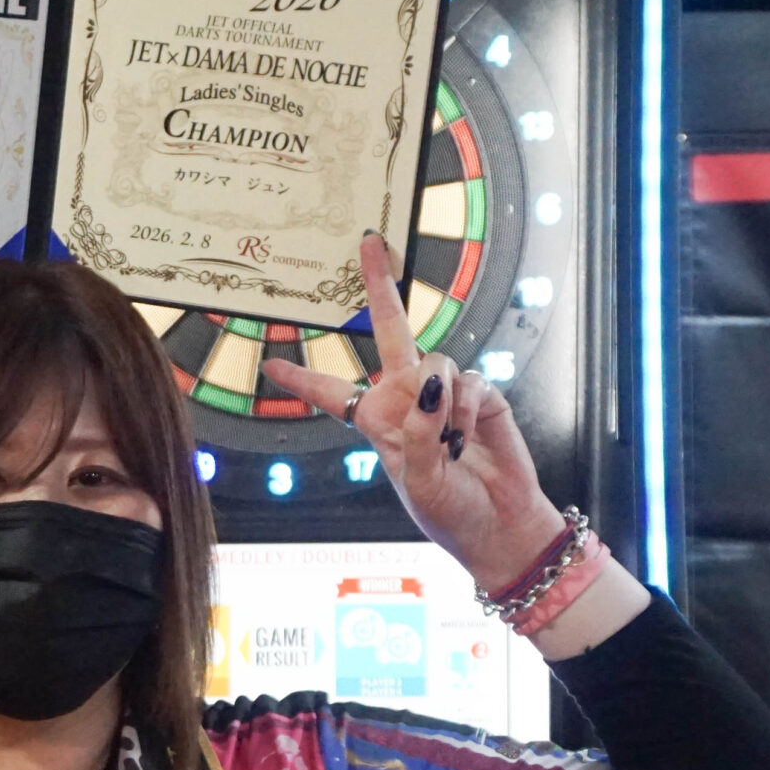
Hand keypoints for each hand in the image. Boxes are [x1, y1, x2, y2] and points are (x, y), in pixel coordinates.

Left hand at [262, 232, 567, 592]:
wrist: (499, 527)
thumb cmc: (450, 513)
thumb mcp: (419, 482)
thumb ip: (418, 432)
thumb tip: (429, 381)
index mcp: (377, 422)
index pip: (332, 394)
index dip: (301, 378)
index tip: (269, 364)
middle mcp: (406, 398)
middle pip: (390, 332)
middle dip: (380, 286)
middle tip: (371, 242)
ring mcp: (444, 393)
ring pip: (436, 361)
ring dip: (443, 404)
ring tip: (451, 445)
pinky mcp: (481, 395)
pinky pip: (470, 381)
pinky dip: (468, 410)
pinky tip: (470, 438)